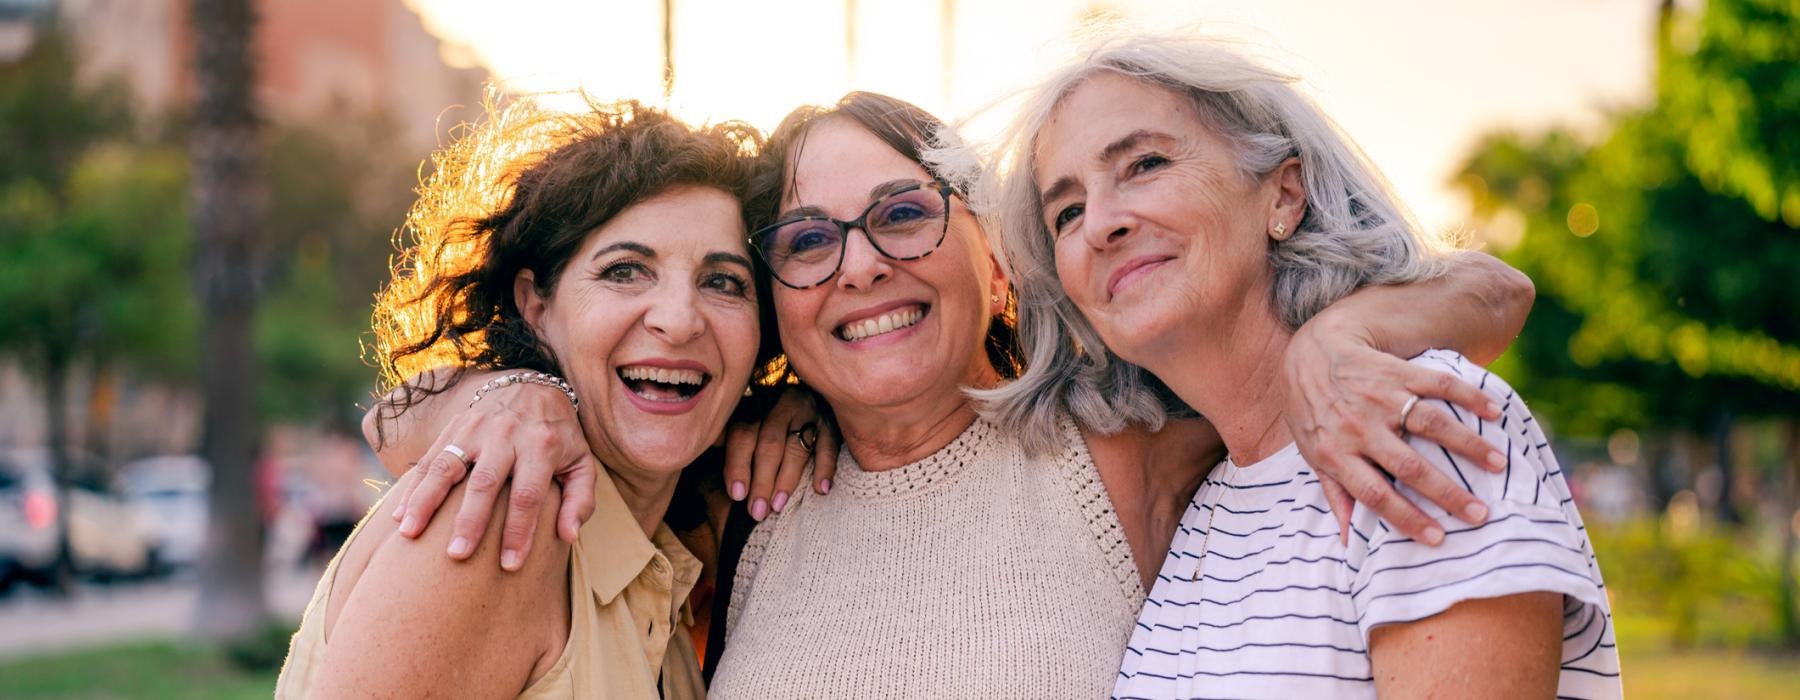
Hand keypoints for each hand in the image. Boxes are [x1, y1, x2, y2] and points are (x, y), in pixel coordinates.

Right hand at [390, 382, 595, 570]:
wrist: (531, 385)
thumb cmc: (559, 437)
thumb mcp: (581, 462)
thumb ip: (580, 499)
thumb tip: (569, 536)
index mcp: (541, 445)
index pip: (528, 494)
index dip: (520, 531)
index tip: (510, 565)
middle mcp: (506, 435)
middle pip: (485, 482)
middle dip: (471, 521)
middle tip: (457, 556)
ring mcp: (475, 429)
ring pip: (447, 467)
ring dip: (426, 502)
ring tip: (410, 534)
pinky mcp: (453, 427)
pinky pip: (429, 459)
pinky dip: (413, 488)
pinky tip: (399, 516)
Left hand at [723, 385, 837, 520]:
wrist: (816, 391)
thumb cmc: (768, 423)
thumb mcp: (746, 422)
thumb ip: (727, 438)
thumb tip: (698, 450)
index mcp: (755, 404)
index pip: (742, 434)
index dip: (737, 465)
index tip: (737, 495)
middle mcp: (781, 403)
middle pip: (769, 444)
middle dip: (761, 481)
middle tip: (757, 512)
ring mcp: (809, 409)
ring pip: (797, 447)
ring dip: (787, 480)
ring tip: (778, 506)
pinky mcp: (833, 419)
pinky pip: (830, 445)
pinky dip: (825, 468)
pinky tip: (821, 490)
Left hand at [1283, 317, 1506, 545]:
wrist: (1309, 353)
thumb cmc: (1313, 413)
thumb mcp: (1313, 455)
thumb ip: (1335, 494)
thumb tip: (1347, 541)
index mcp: (1337, 454)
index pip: (1375, 494)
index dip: (1407, 517)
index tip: (1438, 538)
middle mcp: (1360, 427)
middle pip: (1409, 466)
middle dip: (1447, 493)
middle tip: (1480, 515)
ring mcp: (1381, 398)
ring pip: (1431, 424)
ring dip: (1468, 445)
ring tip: (1498, 465)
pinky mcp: (1398, 371)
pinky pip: (1438, 384)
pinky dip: (1469, 396)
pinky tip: (1494, 412)